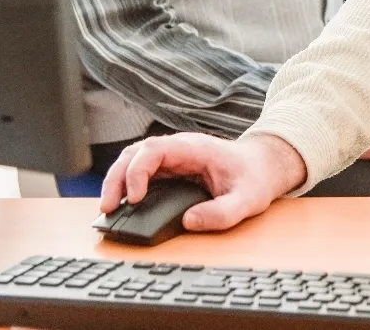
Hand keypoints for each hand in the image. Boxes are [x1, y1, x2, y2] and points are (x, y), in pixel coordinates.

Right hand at [99, 131, 306, 232]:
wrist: (262, 167)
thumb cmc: (254, 178)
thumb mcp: (247, 200)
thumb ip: (222, 212)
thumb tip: (189, 222)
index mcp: (194, 148)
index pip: (155, 149)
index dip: (138, 171)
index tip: (134, 198)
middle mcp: (179, 149)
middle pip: (136, 153)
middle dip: (117, 178)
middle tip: (107, 208)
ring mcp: (173, 158)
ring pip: (133, 160)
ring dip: (116, 181)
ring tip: (107, 209)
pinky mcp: (170, 170)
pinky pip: (140, 172)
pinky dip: (125, 185)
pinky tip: (119, 205)